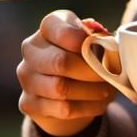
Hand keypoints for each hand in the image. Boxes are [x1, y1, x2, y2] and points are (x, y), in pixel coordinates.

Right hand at [17, 9, 118, 136]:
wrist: (66, 87)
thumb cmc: (85, 55)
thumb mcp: (93, 41)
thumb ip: (99, 38)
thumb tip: (103, 40)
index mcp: (48, 27)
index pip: (60, 30)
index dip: (84, 41)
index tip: (103, 48)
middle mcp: (31, 49)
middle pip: (60, 62)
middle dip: (90, 71)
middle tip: (109, 76)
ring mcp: (26, 77)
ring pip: (59, 88)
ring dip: (90, 91)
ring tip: (107, 90)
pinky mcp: (28, 103)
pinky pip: (61, 109)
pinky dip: (86, 107)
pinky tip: (97, 103)